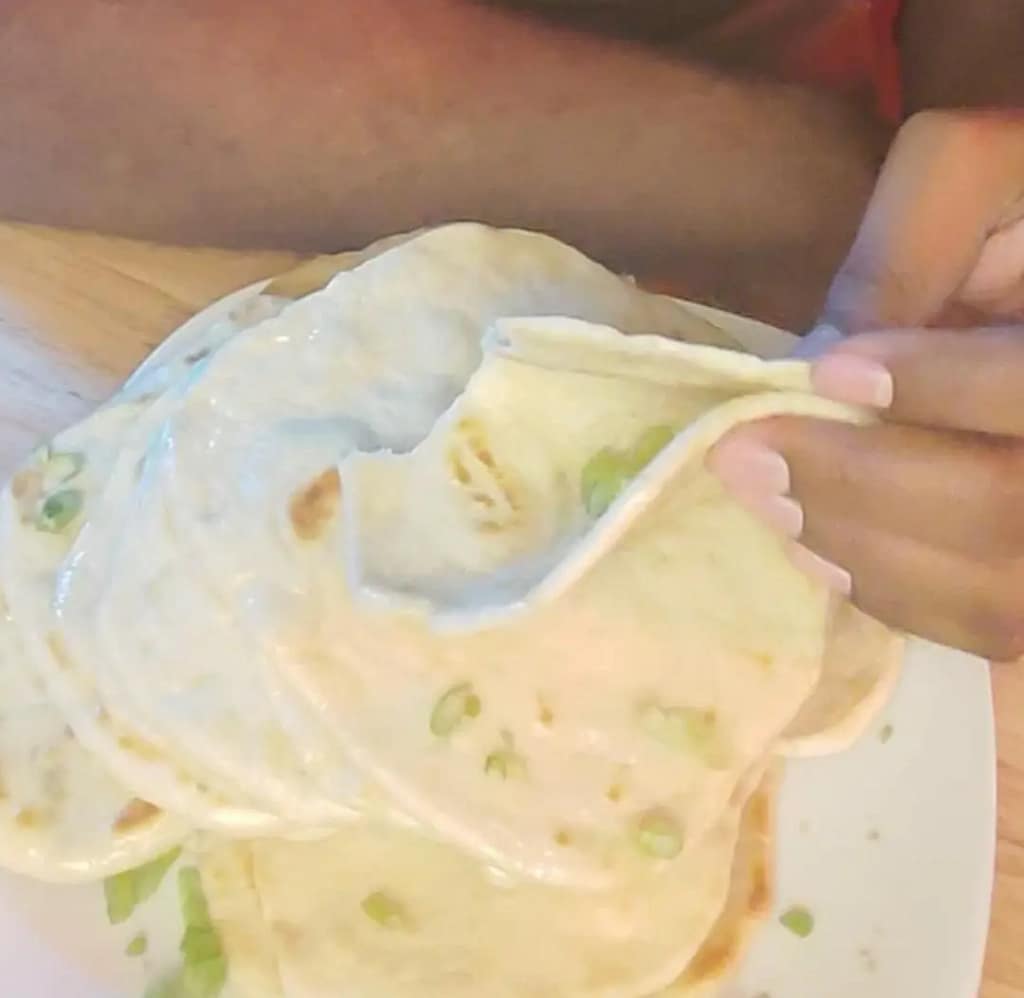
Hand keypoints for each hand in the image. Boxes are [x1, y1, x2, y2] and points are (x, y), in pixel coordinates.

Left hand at [708, 110, 1023, 659]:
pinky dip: (892, 595)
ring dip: (859, 547)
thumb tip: (822, 357)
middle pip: (1004, 510)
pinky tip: (813, 553)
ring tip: (766, 499)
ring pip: (994, 590)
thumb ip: (914, 246)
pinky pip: (985, 623)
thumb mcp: (991, 182)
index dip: (937, 385)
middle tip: (745, 457)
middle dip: (858, 485)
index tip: (828, 370)